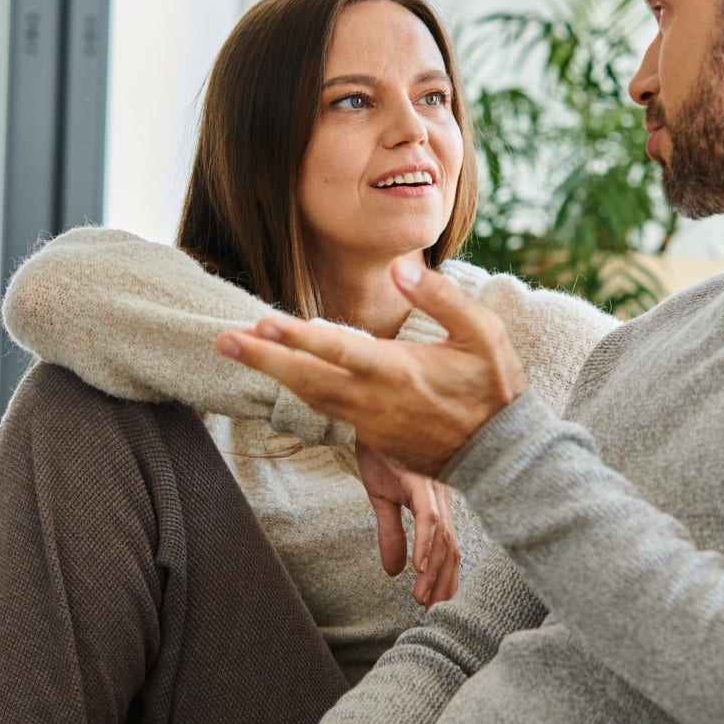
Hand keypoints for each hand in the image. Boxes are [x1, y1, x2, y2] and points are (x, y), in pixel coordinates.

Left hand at [215, 255, 526, 475]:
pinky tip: (278, 373)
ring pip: (310, 397)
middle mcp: (375, 400)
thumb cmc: (493, 388)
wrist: (500, 455)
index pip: (339, 350)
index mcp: (400, 371)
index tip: (263, 322)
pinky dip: (297, 390)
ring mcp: (370, 422)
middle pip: (307, 379)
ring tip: (238, 349)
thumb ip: (442, 298)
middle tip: (223, 340)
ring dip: (271, 374)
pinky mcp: (371, 437)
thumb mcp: (483, 334)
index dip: (298, 337)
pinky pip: (325, 409)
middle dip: (262, 360)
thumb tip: (401, 268)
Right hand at [355, 442, 458, 606]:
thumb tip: (392, 571)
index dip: (446, 577)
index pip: (448, 548)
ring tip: (423, 597)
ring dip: (433, 571)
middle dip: (443, 582)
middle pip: (451, 548)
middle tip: (433, 610)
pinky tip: (419, 565)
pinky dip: (426, 543)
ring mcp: (433, 488)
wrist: (371, 417)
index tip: (437, 603)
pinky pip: (427, 516)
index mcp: (435, 503)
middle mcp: (441, 498)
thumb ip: (391, 535)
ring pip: (441, 538)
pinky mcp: (418, 480)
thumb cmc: (380, 454)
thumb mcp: (382, 500)